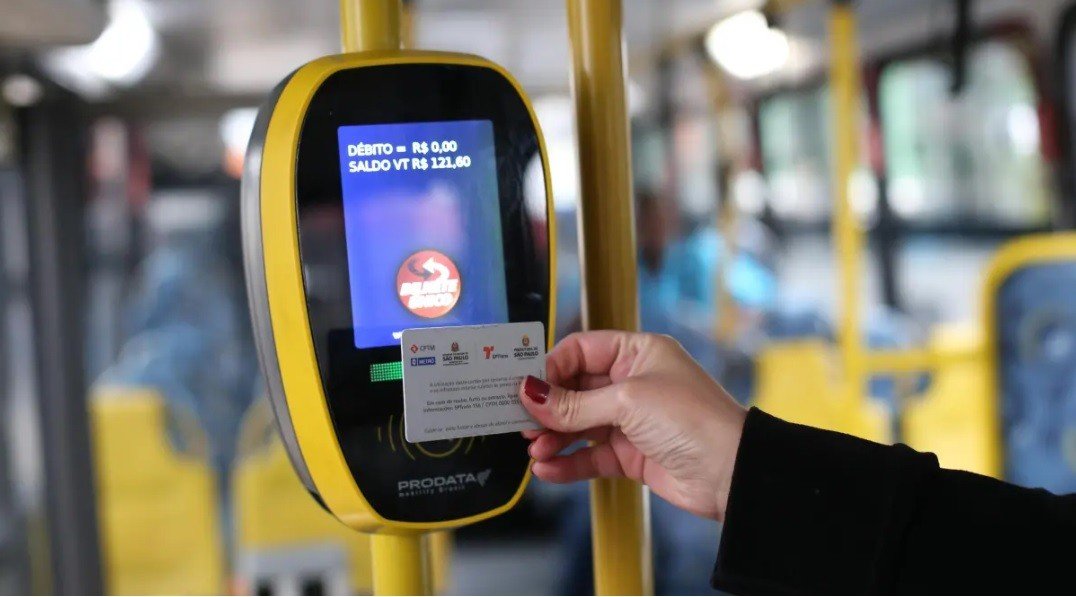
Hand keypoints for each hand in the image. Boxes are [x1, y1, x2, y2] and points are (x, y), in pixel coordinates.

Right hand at [519, 331, 746, 520]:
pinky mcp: (632, 455)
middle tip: (521, 422)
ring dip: (554, 437)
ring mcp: (632, 420)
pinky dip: (568, 462)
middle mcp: (633, 383)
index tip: (527, 388)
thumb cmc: (693, 419)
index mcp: (637, 353)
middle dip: (547, 407)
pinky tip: (548, 470)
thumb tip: (530, 393)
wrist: (732, 473)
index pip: (581, 351)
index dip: (552, 368)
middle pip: (575, 389)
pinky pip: (590, 455)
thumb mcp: (628, 402)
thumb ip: (575, 403)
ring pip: (579, 425)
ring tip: (534, 450)